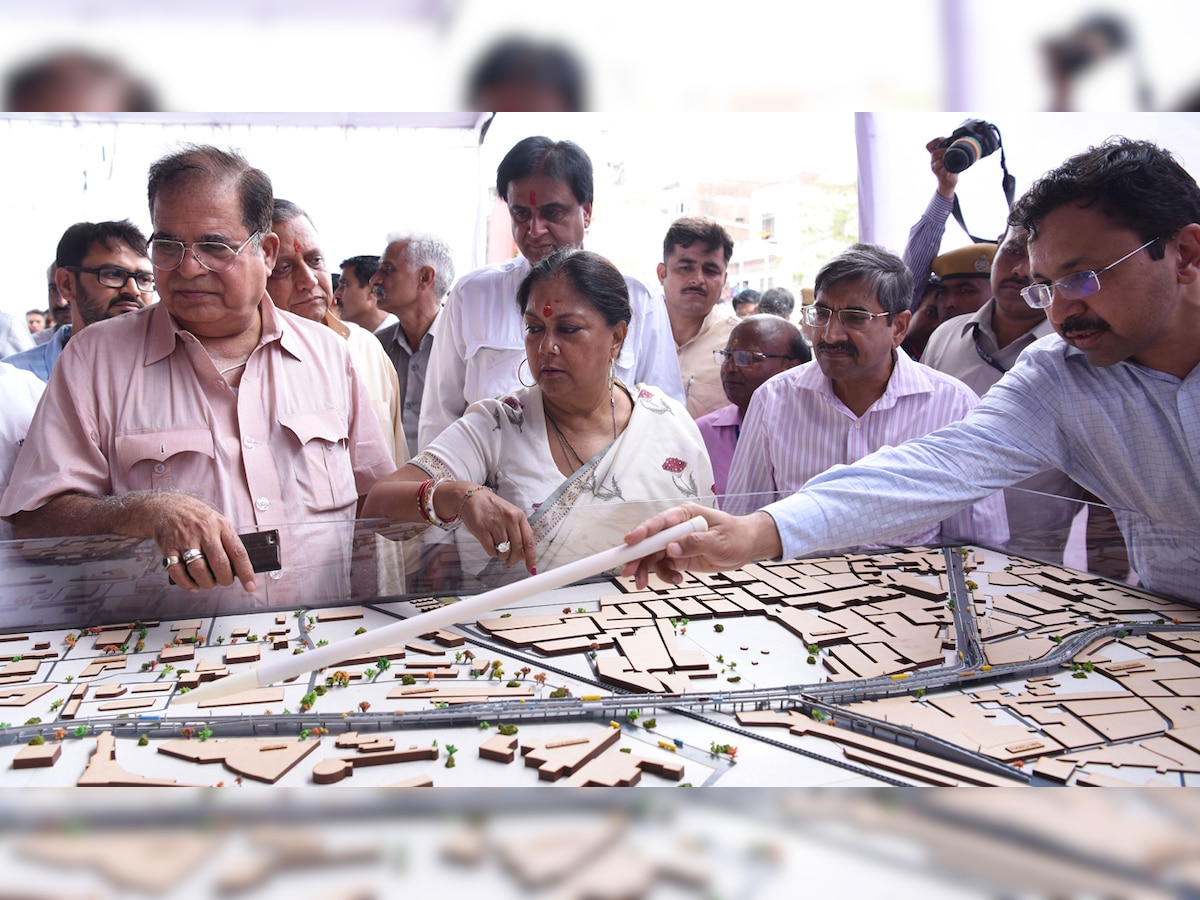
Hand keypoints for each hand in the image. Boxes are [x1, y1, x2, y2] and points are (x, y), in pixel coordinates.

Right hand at [151, 494, 255, 592]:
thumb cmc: (197, 518)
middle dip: (225, 579)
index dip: (246, 572)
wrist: (167, 507)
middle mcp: (204, 532)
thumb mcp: (219, 522)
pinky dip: (186, 583)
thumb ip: (228, 543)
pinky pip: (177, 571)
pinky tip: (192, 584)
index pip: (238, 552)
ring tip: (208, 582)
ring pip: (199, 570)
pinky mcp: (169, 548)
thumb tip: (239, 569)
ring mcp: (185, 540)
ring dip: (206, 582)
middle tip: (224, 581)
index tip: (250, 586)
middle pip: (219, 563)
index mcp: (221, 526)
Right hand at [455, 486, 537, 573]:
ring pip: (504, 551)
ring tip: (497, 548)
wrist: (471, 497)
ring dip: (501, 555)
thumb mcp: (510, 517)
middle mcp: (509, 518)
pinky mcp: (481, 528)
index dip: (531, 557)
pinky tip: (489, 544)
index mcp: (519, 516)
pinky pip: (490, 550)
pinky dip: (491, 552)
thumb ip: (518, 534)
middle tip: (510, 563)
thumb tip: (524, 556)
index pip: (529, 540)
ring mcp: (495, 523)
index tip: (532, 569)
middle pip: (517, 548)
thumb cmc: (493, 508)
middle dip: (513, 559)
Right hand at [620, 502, 782, 588]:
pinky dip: (665, 575)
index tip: (630, 541)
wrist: (746, 547)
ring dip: (647, 571)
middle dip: (637, 557)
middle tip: (629, 572)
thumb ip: (695, 543)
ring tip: (644, 585)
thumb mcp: (719, 540)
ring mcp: (676, 542)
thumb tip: (671, 548)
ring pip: (653, 556)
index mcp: (684, 515)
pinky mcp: (679, 556)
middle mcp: (676, 528)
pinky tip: (676, 579)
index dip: (643, 531)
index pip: (660, 522)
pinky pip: (664, 567)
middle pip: (650, 541)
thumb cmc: (736, 536)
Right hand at [926, 136, 957, 198]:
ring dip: (946, 158)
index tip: (943, 139)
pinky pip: (944, 170)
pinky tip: (953, 166)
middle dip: (943, 150)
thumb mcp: (948, 158)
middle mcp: (933, 162)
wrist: (948, 184)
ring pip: (938, 162)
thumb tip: (961, 140)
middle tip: (951, 149)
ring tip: (953, 156)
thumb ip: (951, 150)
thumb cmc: (949, 170)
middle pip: (934, 153)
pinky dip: (949, 167)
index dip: (935, 141)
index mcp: (935, 156)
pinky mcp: (942, 175)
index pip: (929, 146)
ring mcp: (936, 169)